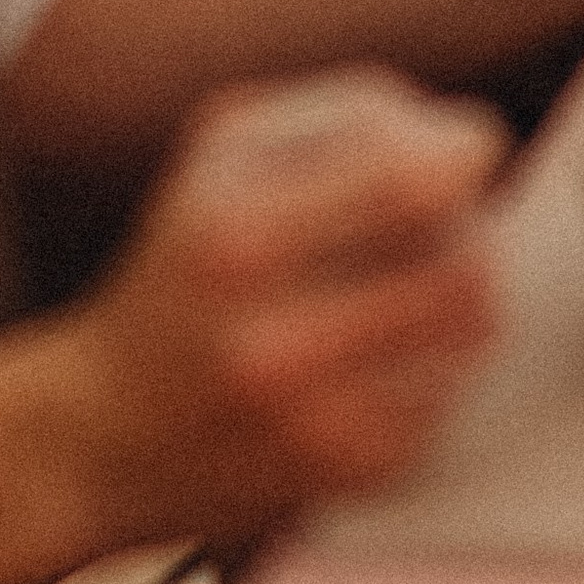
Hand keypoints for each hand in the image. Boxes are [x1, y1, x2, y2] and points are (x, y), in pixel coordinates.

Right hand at [61, 70, 504, 547]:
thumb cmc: (189, 258)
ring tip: (415, 273)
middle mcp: (269, 341)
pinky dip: (439, 354)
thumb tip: (468, 140)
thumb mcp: (228, 149)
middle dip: (464, 221)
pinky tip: (386, 346)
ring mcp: (314, 420)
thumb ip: (349, 112)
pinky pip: (455, 386)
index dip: (463, 153)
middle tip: (432, 218)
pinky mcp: (353, 471)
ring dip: (463, 282)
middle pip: (460, 257)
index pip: (410, 182)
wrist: (109, 431)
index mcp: (235, 237)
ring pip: (473, 322)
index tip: (458, 152)